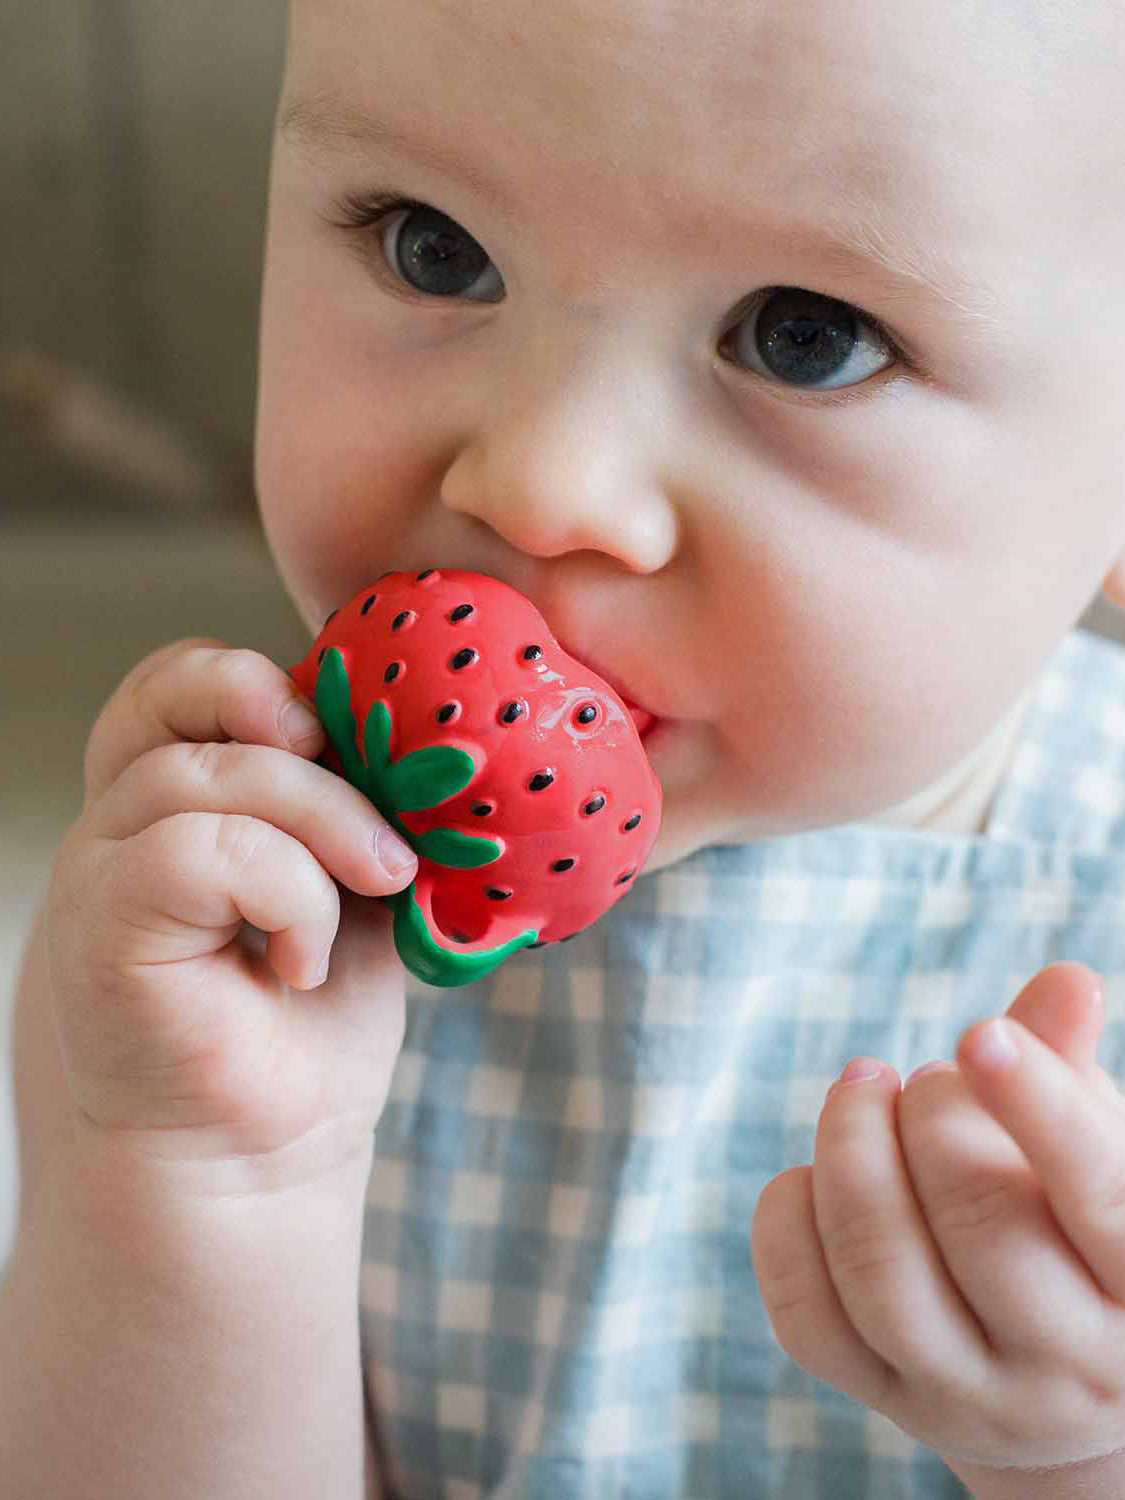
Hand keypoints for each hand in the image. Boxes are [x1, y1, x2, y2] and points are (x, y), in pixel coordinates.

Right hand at [45, 639, 418, 1187]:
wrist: (261, 1160)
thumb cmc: (305, 1031)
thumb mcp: (350, 891)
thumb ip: (355, 812)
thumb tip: (420, 742)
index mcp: (172, 801)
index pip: (180, 681)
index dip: (256, 679)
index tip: (347, 734)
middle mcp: (120, 823)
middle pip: (191, 702)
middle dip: (311, 746)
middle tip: (384, 835)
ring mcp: (100, 871)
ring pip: (204, 773)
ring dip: (322, 826)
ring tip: (372, 895)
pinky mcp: (103, 928)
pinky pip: (199, 849)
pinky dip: (286, 892)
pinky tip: (301, 962)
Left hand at [751, 962, 1124, 1476]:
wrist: (1059, 1380)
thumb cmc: (1077, 1222)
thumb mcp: (1095, 1150)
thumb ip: (1068, 1069)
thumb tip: (1067, 981)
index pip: (1100, 1195)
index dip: (1035, 1106)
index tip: (978, 1034)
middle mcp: (1069, 1364)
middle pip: (980, 1226)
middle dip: (934, 1118)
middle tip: (928, 1077)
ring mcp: (970, 1397)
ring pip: (881, 1275)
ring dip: (850, 1154)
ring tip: (861, 1091)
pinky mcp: (884, 1400)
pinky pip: (807, 1316)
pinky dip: (788, 1223)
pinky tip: (811, 1173)